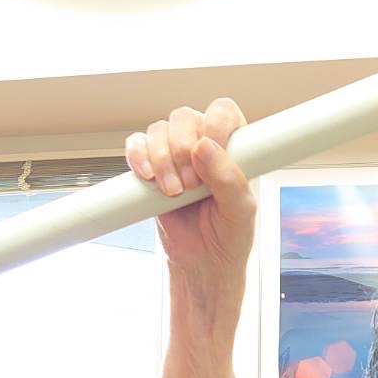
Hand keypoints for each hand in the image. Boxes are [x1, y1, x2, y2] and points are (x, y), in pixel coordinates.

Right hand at [125, 99, 255, 290]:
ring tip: (173, 191)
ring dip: (162, 159)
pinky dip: (137, 156)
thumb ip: (229, 178)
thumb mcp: (241, 211)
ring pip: (159, 131)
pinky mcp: (150, 169)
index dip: (214, 124)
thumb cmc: (228, 237)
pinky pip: (136, 146)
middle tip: (191, 184)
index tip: (208, 151)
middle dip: (182, 149)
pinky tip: (147, 177)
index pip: (222, 112)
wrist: (201, 265)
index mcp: (233, 149)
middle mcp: (203, 146)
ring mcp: (174, 156)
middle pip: (184, 117)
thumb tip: (205, 145)